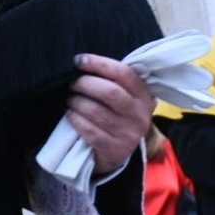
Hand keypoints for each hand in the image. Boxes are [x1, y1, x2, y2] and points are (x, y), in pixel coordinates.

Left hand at [66, 53, 156, 176]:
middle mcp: (140, 115)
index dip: (99, 64)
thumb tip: (84, 63)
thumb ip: (113, 81)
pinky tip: (71, 114)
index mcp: (144, 96)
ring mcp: (129, 134)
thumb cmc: (117, 116)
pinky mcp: (115, 150)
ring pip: (96, 111)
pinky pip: (89, 130)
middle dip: (85, 84)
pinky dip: (76, 119)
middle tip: (72, 83)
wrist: (120, 153)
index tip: (79, 60)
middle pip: (110, 92)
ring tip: (70, 99)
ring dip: (77, 101)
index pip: (124, 73)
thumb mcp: (125, 98)